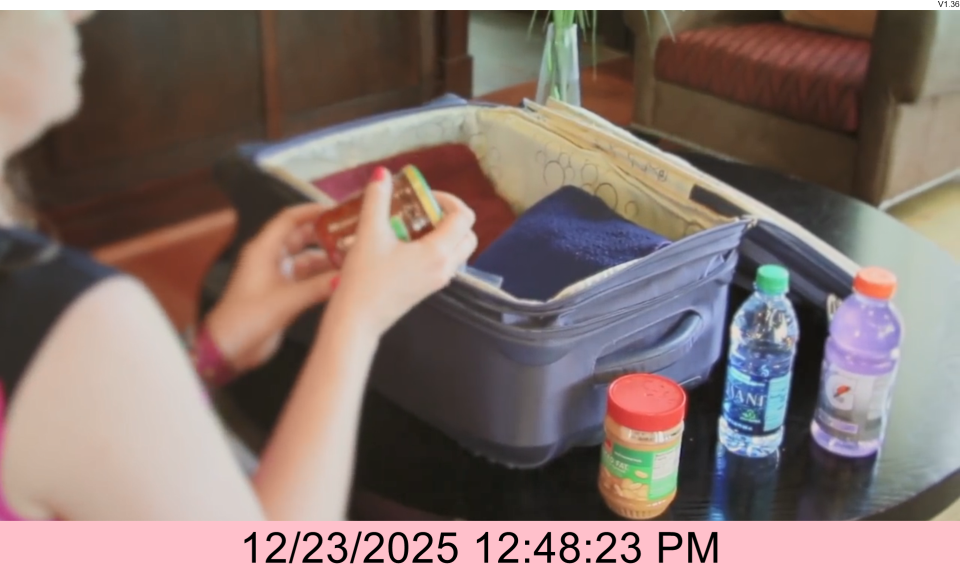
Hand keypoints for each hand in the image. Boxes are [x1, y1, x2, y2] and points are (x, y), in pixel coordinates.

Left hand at [204, 203, 339, 373]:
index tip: (335, 209)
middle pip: (301, 237)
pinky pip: (307, 278)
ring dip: (326, 259)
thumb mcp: (285, 300)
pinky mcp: (283, 293)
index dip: (311, 211)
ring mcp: (277, 276)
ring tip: (351, 258)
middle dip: (324, 235)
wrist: (229, 348)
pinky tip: (341, 279)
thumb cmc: (247, 318)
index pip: (289, 219)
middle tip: (351, 234)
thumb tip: (346, 277)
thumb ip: (317, 287)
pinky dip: (322, 277)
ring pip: (307, 259)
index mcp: (263, 250)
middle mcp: (270, 258)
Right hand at [325, 166, 477, 338]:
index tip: (423, 196)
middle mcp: (446, 267)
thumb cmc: (364, 278)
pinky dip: (436, 249)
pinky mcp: (428, 289)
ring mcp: (438, 281)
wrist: (357, 321)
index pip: (464, 217)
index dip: (448, 200)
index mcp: (438, 252)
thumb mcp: (369, 234)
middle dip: (451, 217)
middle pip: (468, 235)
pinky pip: (445, 263)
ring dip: (445, 233)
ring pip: (458, 251)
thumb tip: (382, 173)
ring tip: (413, 225)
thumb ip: (377, 200)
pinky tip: (406, 244)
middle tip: (423, 210)